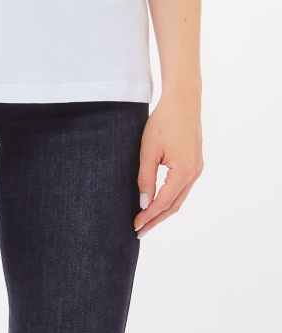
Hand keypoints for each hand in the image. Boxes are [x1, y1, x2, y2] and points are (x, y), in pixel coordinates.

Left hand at [134, 94, 202, 237]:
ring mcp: (197, 168)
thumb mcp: (149, 150)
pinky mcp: (195, 162)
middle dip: (156, 220)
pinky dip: (170, 198)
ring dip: (164, 210)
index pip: (163, 203)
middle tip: (140, 231)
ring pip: (179, 198)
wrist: (183, 101)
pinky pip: (183, 187)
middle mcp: (194, 174)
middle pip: (174, 205)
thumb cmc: (163, 122)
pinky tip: (159, 200)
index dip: (149, 217)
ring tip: (147, 220)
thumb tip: (144, 203)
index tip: (135, 226)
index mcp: (183, 173)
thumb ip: (146, 178)